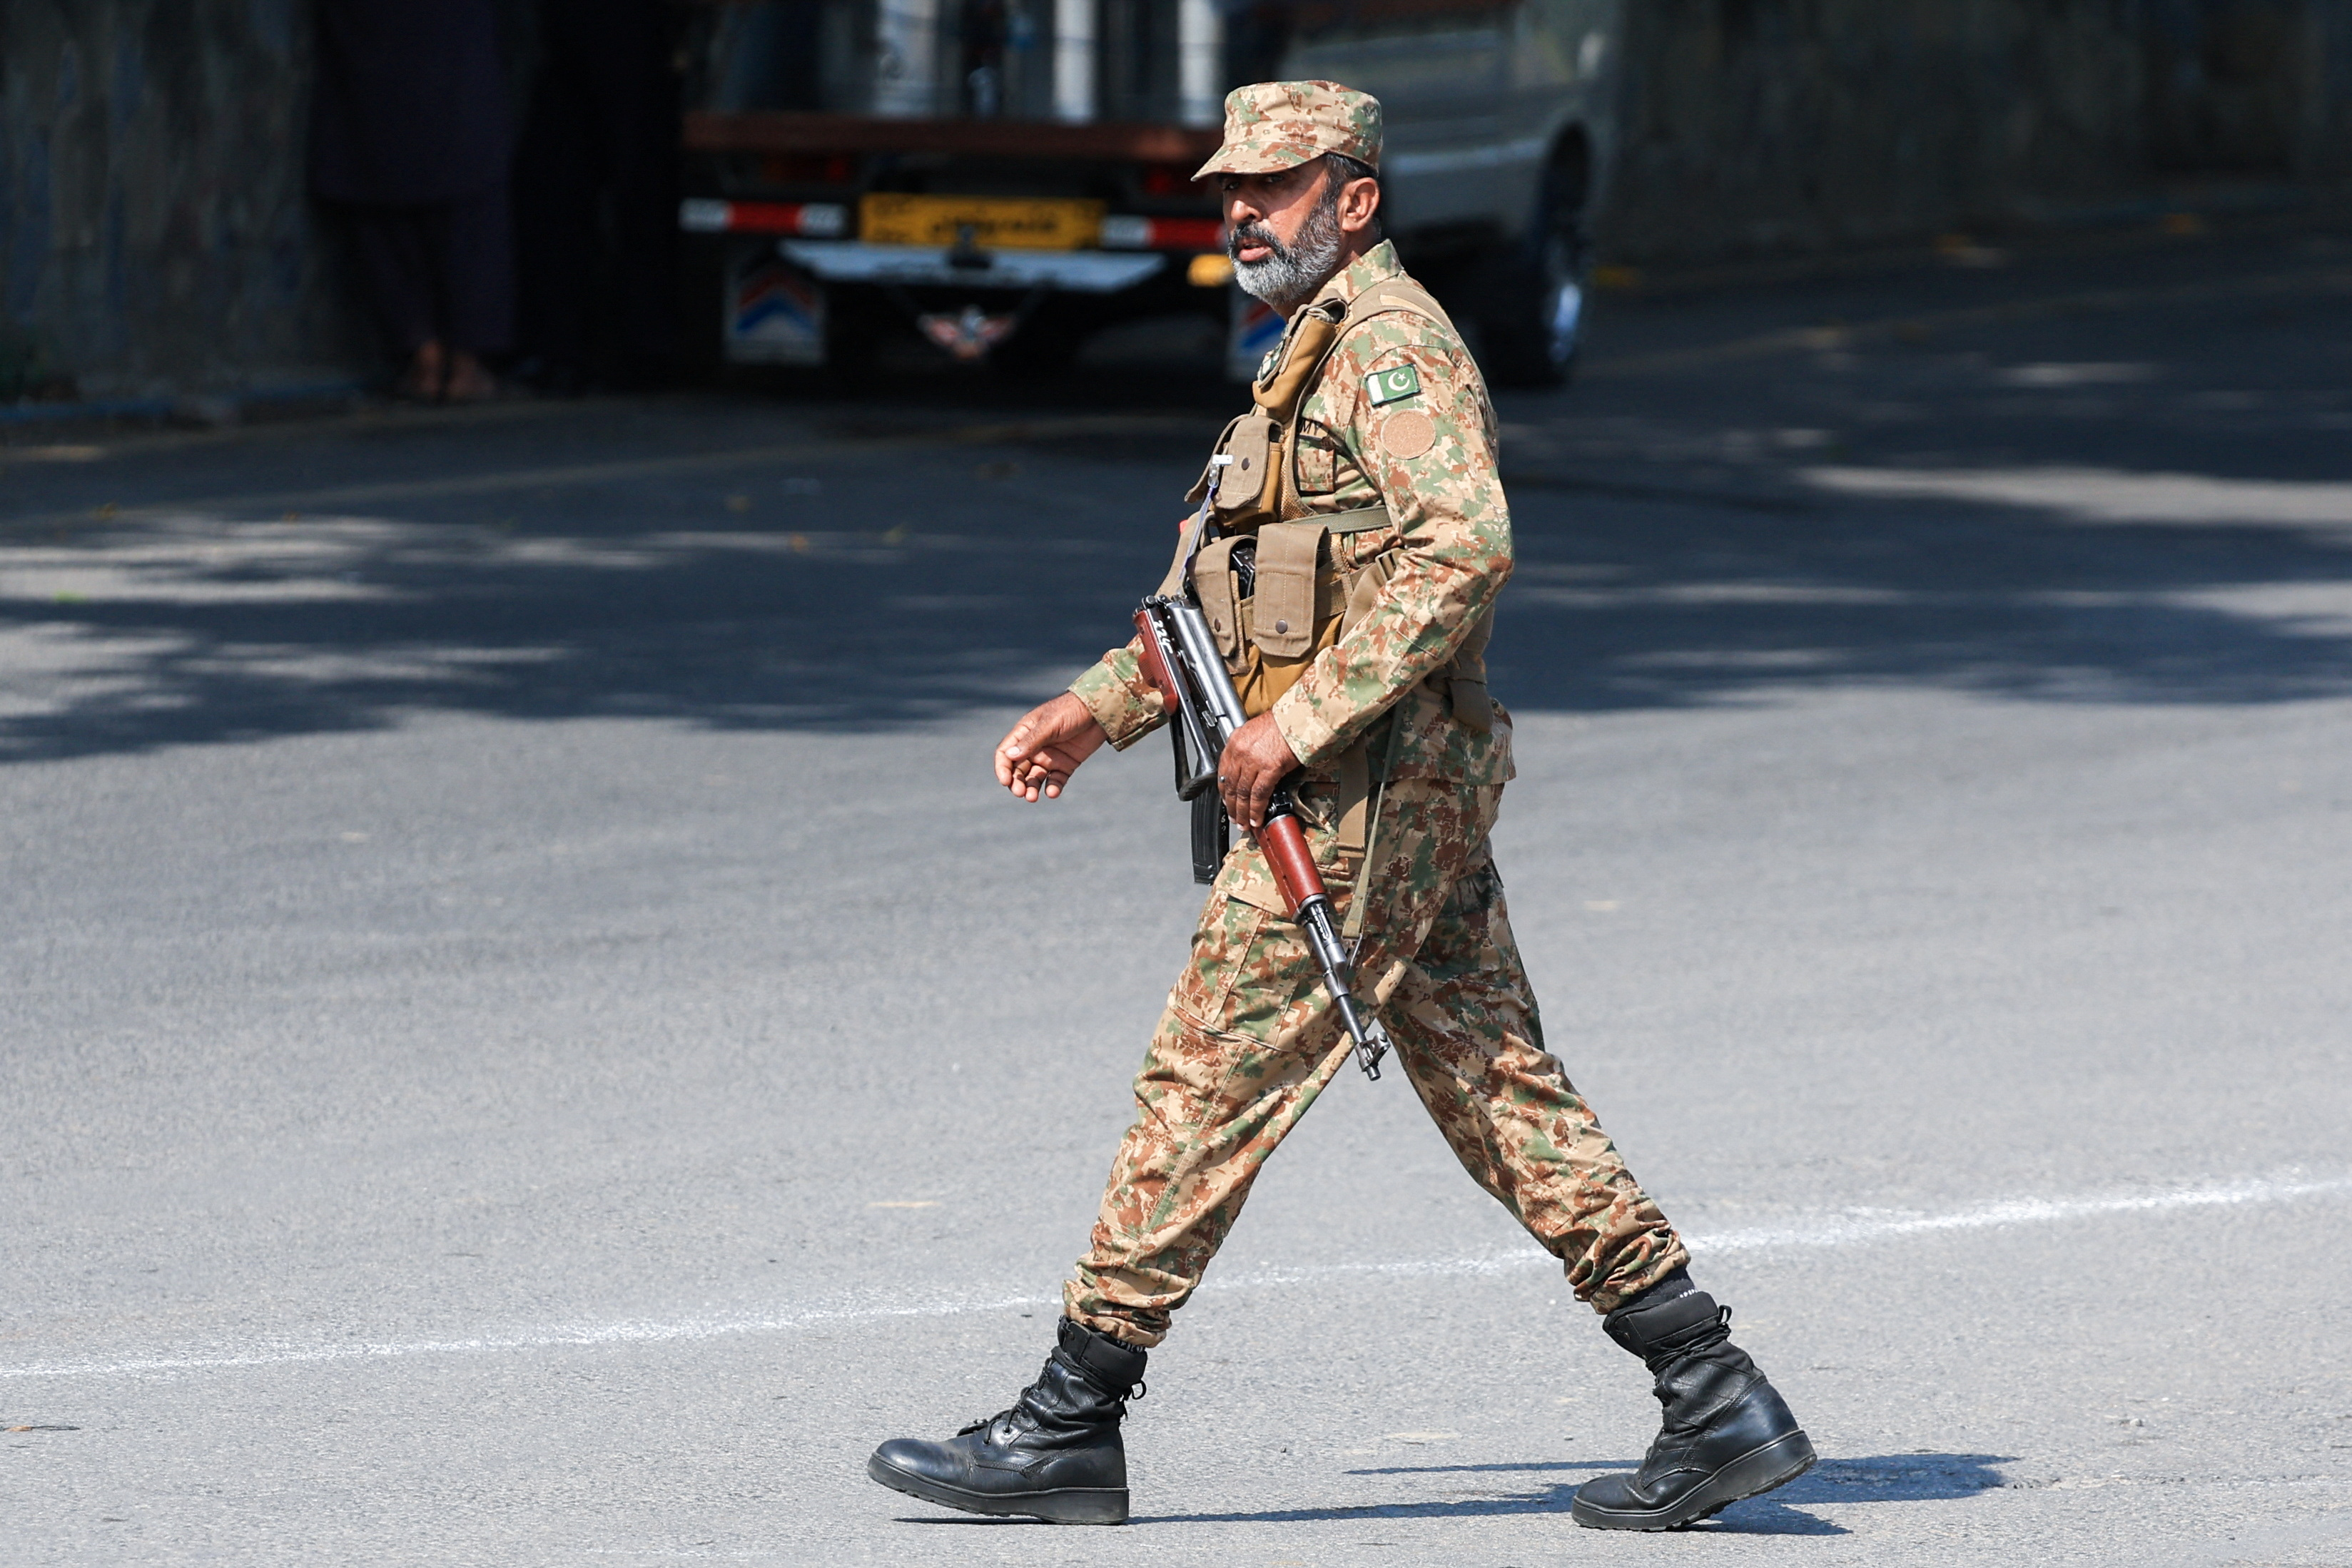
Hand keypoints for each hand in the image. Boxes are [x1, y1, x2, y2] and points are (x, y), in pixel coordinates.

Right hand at [995, 693, 1108, 801]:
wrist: (1100, 711)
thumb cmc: (1071, 710)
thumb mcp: (1050, 724)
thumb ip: (1031, 741)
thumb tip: (1010, 756)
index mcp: (1025, 733)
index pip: (1006, 753)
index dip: (1003, 768)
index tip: (1006, 781)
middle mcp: (1035, 747)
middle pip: (1019, 769)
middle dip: (1017, 782)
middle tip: (1021, 793)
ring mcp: (1050, 757)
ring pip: (1035, 777)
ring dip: (1032, 788)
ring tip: (1032, 797)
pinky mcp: (1066, 765)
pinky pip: (1056, 780)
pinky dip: (1053, 788)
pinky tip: (1052, 793)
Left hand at [1217, 713, 1298, 829]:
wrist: (1299, 717)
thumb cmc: (1282, 723)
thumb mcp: (1255, 731)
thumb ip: (1247, 748)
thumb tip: (1248, 768)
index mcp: (1235, 741)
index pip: (1223, 771)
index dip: (1224, 791)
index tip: (1227, 801)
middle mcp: (1240, 751)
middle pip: (1231, 785)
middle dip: (1232, 806)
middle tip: (1234, 818)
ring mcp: (1253, 760)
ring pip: (1243, 793)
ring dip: (1243, 812)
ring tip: (1244, 823)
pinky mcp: (1270, 768)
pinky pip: (1259, 794)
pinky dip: (1257, 810)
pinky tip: (1257, 819)